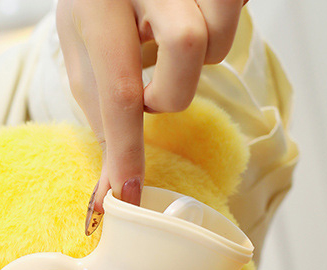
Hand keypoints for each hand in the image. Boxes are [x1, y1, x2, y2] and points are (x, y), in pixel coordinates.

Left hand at [55, 0, 245, 229]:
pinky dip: (222, 26)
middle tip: (151, 88)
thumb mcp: (85, 49)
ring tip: (172, 45)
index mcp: (100, 4)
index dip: (126, 151)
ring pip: (220, 33)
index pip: (118, 90)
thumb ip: (100, 111)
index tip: (129, 193)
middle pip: (187, 46)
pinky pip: (241, 10)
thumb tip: (112, 185)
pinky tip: (195, 16)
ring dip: (200, 58)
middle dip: (173, 89)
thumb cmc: (99, 4)